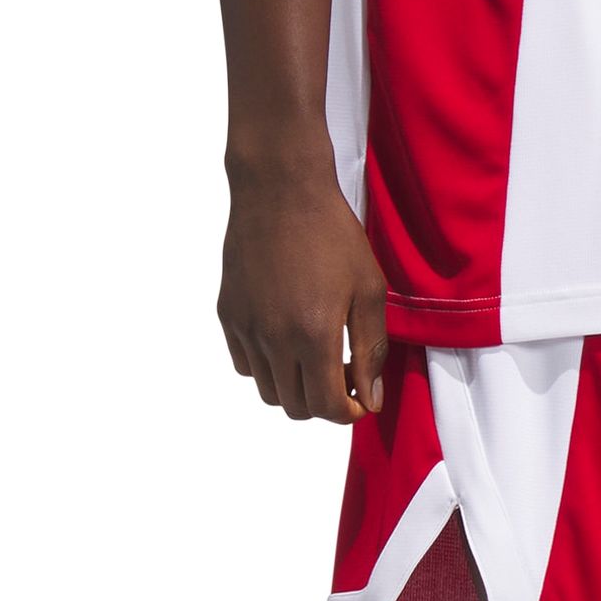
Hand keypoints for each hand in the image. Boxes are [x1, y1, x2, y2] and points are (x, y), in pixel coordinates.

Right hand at [218, 172, 388, 420]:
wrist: (279, 188)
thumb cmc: (332, 234)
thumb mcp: (369, 291)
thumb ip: (372, 350)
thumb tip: (370, 398)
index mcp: (313, 335)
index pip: (327, 407)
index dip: (349, 413)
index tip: (361, 399)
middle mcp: (274, 339)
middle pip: (297, 407)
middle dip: (324, 403)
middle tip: (342, 378)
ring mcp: (246, 328)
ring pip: (269, 392)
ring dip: (295, 389)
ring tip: (314, 360)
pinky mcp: (229, 314)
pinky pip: (245, 365)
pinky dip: (268, 368)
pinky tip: (286, 342)